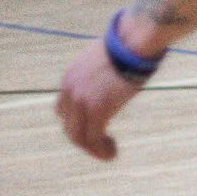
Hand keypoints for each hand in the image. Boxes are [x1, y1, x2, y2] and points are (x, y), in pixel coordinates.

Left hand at [55, 37, 144, 159]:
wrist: (133, 42)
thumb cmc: (129, 47)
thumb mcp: (105, 59)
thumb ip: (102, 73)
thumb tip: (116, 74)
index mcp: (70, 78)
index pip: (63, 109)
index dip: (77, 122)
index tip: (96, 127)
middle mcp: (70, 91)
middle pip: (68, 125)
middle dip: (84, 138)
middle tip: (102, 144)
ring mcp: (82, 101)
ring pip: (78, 136)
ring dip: (92, 148)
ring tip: (108, 153)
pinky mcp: (97, 109)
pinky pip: (93, 138)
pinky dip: (101, 150)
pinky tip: (112, 153)